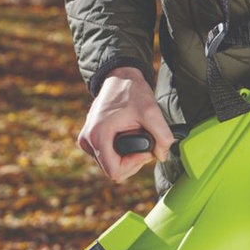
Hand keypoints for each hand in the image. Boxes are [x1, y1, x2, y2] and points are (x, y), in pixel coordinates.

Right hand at [77, 67, 173, 182]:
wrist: (119, 77)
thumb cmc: (132, 92)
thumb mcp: (152, 112)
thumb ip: (163, 136)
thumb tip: (162, 156)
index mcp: (98, 136)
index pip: (115, 172)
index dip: (134, 164)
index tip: (145, 149)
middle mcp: (87, 140)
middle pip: (114, 170)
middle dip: (133, 161)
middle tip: (144, 141)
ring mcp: (86, 140)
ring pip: (111, 165)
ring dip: (128, 156)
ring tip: (136, 134)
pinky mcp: (89, 139)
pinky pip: (108, 156)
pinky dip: (121, 151)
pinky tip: (128, 135)